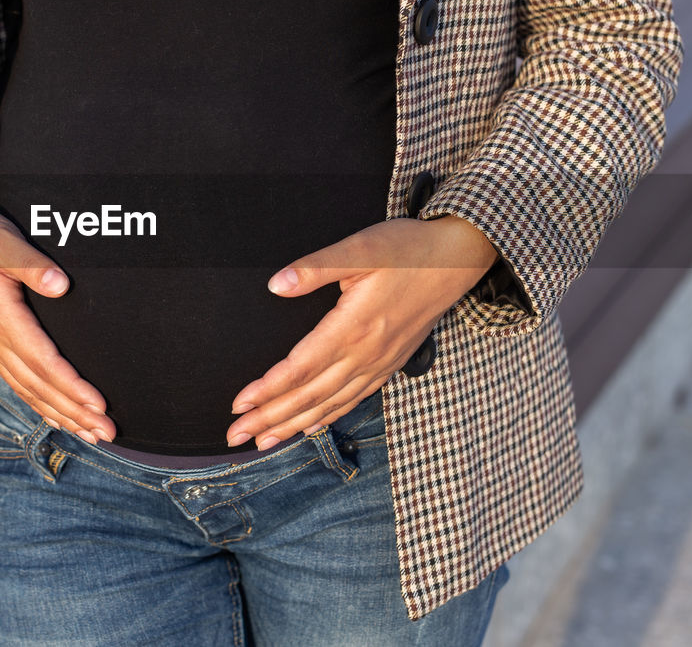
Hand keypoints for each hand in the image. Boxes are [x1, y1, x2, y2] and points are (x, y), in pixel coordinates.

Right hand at [0, 129, 114, 443]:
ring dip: (61, 415)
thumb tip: (61, 285)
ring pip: (28, 390)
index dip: (71, 385)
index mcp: (0, 316)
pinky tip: (58, 419)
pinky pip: (17, 383)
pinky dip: (39, 405)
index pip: (42, 361)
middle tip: (107, 432)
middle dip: (74, 412)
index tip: (98, 403)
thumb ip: (30, 263)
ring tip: (92, 434)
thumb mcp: (1, 240)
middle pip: (39, 385)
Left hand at [224, 214, 497, 449]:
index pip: (300, 369)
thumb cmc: (406, 249)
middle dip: (269, 418)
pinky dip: (326, 417)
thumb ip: (315, 268)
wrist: (457, 259)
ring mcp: (379, 363)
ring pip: (329, 404)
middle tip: (234, 436)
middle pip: (309, 395)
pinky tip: (308, 427)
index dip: (267, 390)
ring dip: (292, 425)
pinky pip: (353, 399)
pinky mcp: (389, 363)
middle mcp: (366, 354)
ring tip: (262, 442)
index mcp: (353, 327)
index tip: (238, 404)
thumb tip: (276, 285)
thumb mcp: (360, 249)